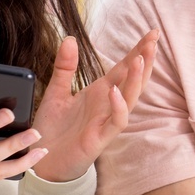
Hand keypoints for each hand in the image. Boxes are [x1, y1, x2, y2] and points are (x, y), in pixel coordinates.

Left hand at [30, 29, 158, 181]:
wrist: (41, 161)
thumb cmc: (52, 130)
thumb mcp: (56, 92)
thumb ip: (65, 67)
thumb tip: (70, 38)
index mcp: (99, 92)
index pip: (124, 68)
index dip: (138, 51)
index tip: (151, 33)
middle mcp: (107, 104)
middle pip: (133, 79)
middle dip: (145, 60)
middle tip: (153, 40)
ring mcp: (106, 121)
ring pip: (131, 99)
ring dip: (137, 80)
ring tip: (140, 60)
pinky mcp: (100, 138)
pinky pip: (116, 121)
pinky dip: (119, 106)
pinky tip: (116, 92)